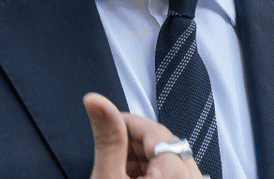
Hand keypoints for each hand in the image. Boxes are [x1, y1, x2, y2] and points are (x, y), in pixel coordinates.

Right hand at [85, 93, 203, 178]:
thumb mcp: (107, 178)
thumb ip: (107, 139)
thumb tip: (97, 102)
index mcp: (176, 172)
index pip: (154, 130)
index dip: (125, 123)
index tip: (107, 123)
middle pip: (162, 146)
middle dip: (133, 146)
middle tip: (110, 154)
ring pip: (168, 162)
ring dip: (142, 162)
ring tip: (118, 173)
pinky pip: (176, 177)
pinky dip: (153, 175)